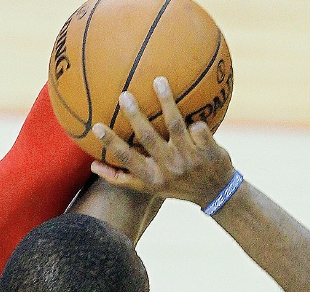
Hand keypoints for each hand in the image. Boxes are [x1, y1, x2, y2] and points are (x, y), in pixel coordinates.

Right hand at [91, 76, 236, 207]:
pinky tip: (196, 102)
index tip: (97, 126)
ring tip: (158, 80)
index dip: (111, 144)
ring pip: (175, 126)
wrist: (216, 193)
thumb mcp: (149, 188)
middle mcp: (169, 168)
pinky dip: (198, 120)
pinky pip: (200, 128)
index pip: (127, 159)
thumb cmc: (176, 186)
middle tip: (124, 95)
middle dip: (135, 116)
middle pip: (148, 138)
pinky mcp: (209, 152)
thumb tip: (93, 165)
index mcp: (152, 177)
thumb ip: (123, 178)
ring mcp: (189, 159)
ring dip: (166, 102)